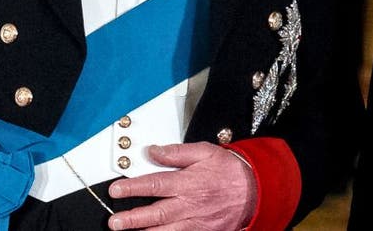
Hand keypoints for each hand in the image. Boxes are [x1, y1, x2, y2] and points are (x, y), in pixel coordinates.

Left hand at [106, 142, 255, 230]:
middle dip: (133, 218)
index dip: (132, 188)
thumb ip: (177, 152)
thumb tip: (154, 151)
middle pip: (157, 213)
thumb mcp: (204, 152)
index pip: (154, 185)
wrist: (257, 189)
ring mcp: (198, 222)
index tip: (115, 190)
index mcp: (188, 183)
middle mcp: (191, 204)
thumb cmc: (230, 170)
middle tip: (115, 221)